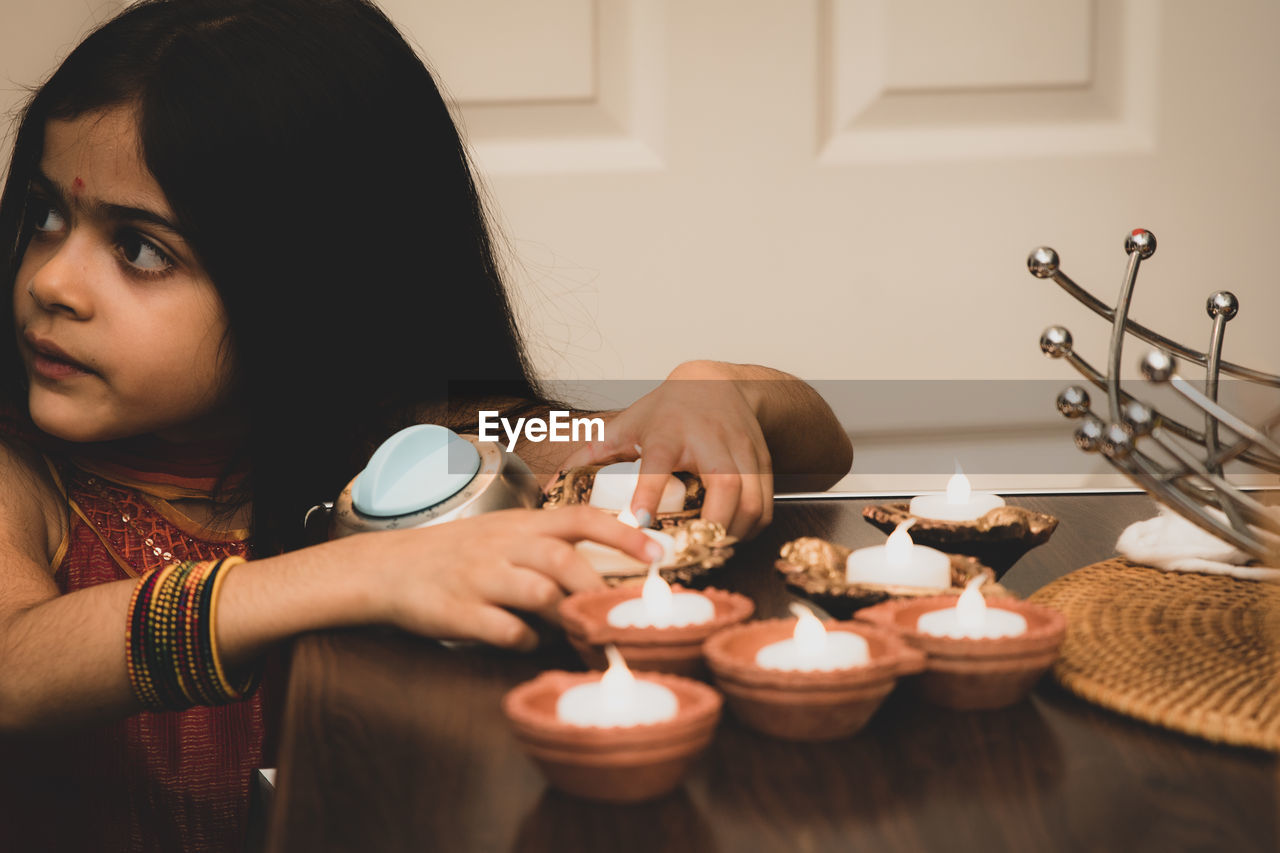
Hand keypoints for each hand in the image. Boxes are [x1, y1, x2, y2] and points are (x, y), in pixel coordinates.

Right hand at [349, 507, 661, 650]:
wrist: (386, 568)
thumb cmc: (457, 554)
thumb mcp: (504, 534)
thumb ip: (550, 546)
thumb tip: (608, 572)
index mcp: (521, 524)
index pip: (581, 518)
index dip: (624, 534)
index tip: (659, 553)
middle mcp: (503, 546)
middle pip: (564, 560)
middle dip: (598, 589)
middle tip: (619, 616)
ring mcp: (480, 578)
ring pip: (539, 594)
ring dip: (566, 616)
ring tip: (576, 631)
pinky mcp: (457, 612)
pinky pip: (504, 629)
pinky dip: (526, 640)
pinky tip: (528, 642)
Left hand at [557, 361, 773, 538]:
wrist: (720, 384)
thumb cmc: (671, 408)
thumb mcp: (628, 424)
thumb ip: (590, 455)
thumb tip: (553, 486)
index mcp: (669, 433)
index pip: (659, 463)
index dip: (649, 494)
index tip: (640, 522)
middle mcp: (710, 443)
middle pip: (724, 487)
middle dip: (711, 529)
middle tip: (688, 554)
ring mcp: (742, 453)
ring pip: (751, 502)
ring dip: (732, 536)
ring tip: (709, 552)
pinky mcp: (763, 464)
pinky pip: (764, 507)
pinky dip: (749, 530)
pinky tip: (729, 537)